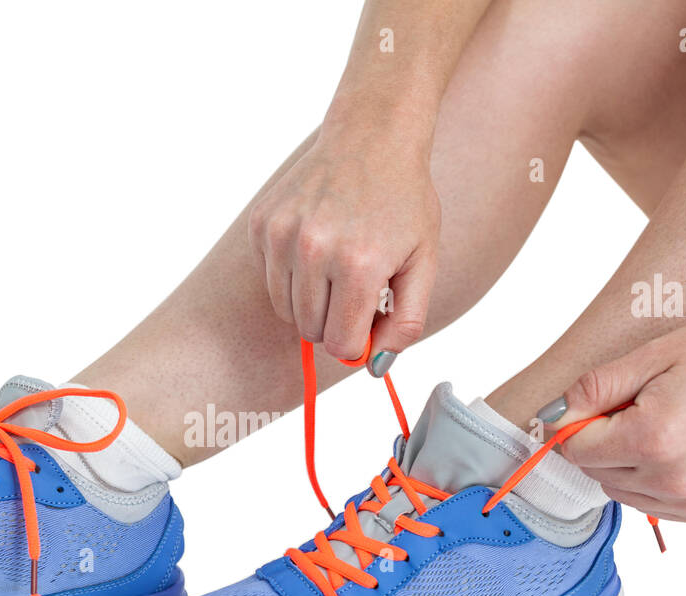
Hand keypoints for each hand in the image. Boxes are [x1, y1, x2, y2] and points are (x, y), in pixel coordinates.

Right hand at [248, 129, 440, 369]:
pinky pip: (269, 278)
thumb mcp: (424, 262)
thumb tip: (372, 367)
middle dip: (333, 322)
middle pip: (310, 330)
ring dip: (310, 301)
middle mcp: (314, 250)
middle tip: (355, 290)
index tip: (368, 321)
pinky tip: (315, 242)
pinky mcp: (261, 224)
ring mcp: (282, 234)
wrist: (371, 136)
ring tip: (336, 266)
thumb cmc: (404, 202)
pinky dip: (290, 274)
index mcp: (359, 265)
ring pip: (285, 310)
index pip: (340, 343)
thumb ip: (406, 323)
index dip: (357, 341)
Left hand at [544, 320, 685, 522]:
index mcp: (653, 438)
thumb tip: (551, 418)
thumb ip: (594, 388)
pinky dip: (650, 480)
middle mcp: (672, 479)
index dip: (578, 424)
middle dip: (603, 442)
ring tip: (664, 427)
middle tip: (641, 408)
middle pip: (594, 472)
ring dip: (624, 464)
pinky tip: (680, 449)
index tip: (599, 403)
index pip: (576, 448)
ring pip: (618, 491)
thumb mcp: (651, 356)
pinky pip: (649, 504)